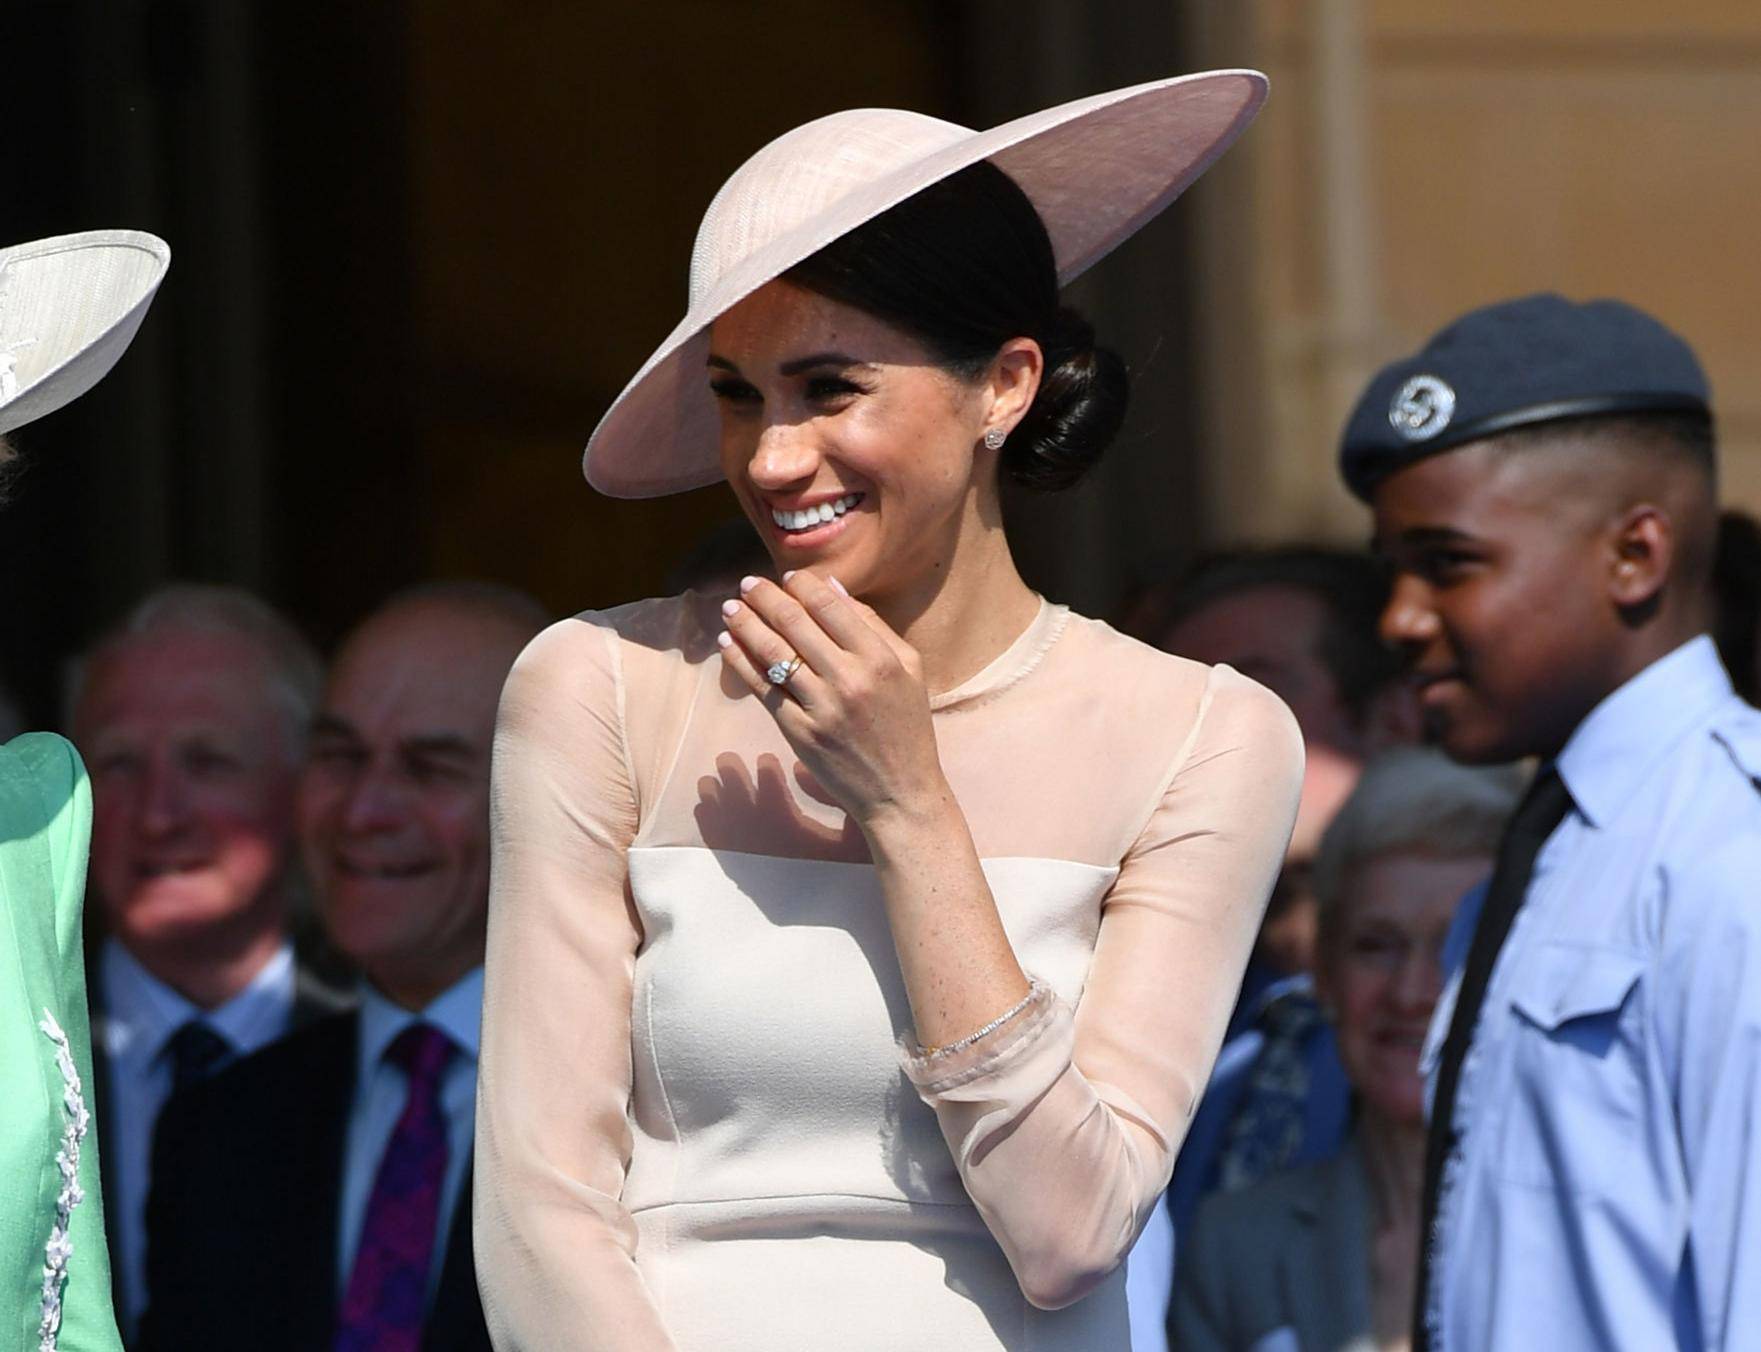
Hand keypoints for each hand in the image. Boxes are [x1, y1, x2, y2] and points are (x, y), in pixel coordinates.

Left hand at [718, 571, 946, 830]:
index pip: (830, 608)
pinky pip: (761, 688)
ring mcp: (821, 707)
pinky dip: (740, 662)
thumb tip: (832, 588)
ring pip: (772, 653)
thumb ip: (874, 625)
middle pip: (794, 624)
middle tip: (747, 584)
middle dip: (764, 598)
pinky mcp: (798, 732)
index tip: (786, 577)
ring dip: (745, 624)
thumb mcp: (910, 669)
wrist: (899, 791)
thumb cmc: (907, 725)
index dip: (802, 586)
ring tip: (730, 608)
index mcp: (880, 659)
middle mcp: (849, 679)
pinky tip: (728, 644)